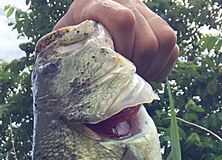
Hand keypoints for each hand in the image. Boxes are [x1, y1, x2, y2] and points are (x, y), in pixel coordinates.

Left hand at [54, 0, 177, 82]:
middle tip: (123, 80)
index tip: (113, 67)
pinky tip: (148, 74)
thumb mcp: (64, 33)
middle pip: (147, 41)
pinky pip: (172, 46)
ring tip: (136, 78)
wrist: (95, 2)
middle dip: (137, 68)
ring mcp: (146, 12)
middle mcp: (128, 3)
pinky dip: (163, 66)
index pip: (123, 21)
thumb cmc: (75, 27)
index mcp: (99, 3)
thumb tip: (58, 78)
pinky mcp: (158, 23)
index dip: (123, 49)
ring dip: (152, 68)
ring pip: (164, 41)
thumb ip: (62, 48)